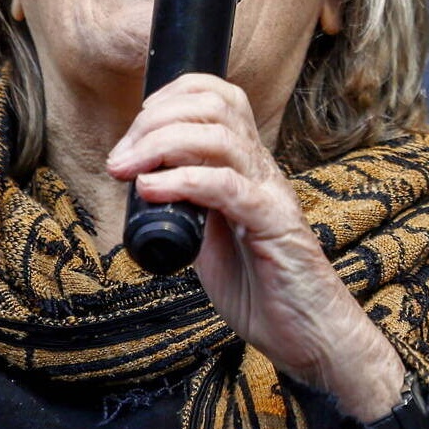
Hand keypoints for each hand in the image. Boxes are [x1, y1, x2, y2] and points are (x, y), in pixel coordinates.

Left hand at [106, 74, 409, 419]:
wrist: (307, 332)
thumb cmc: (262, 287)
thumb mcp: (212, 235)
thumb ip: (188, 206)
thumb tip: (143, 188)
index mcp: (248, 167)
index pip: (221, 97)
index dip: (173, 96)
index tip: (135, 130)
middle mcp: (262, 170)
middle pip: (216, 106)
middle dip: (156, 119)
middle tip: (121, 158)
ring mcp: (270, 193)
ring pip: (220, 137)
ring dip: (160, 144)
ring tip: (127, 170)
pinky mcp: (273, 225)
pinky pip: (226, 186)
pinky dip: (181, 181)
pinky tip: (152, 192)